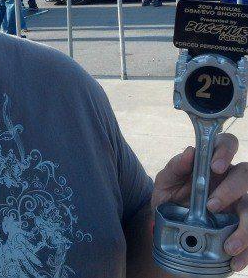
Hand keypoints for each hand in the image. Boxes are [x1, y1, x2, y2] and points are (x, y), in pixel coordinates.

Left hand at [152, 133, 247, 271]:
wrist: (167, 226)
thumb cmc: (169, 196)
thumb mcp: (165, 182)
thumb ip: (175, 167)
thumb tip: (189, 152)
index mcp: (211, 162)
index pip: (227, 144)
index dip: (225, 151)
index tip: (215, 167)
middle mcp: (230, 178)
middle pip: (246, 173)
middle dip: (233, 188)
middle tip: (212, 206)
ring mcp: (240, 201)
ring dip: (245, 227)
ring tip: (228, 245)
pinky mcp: (243, 224)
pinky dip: (247, 250)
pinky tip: (234, 260)